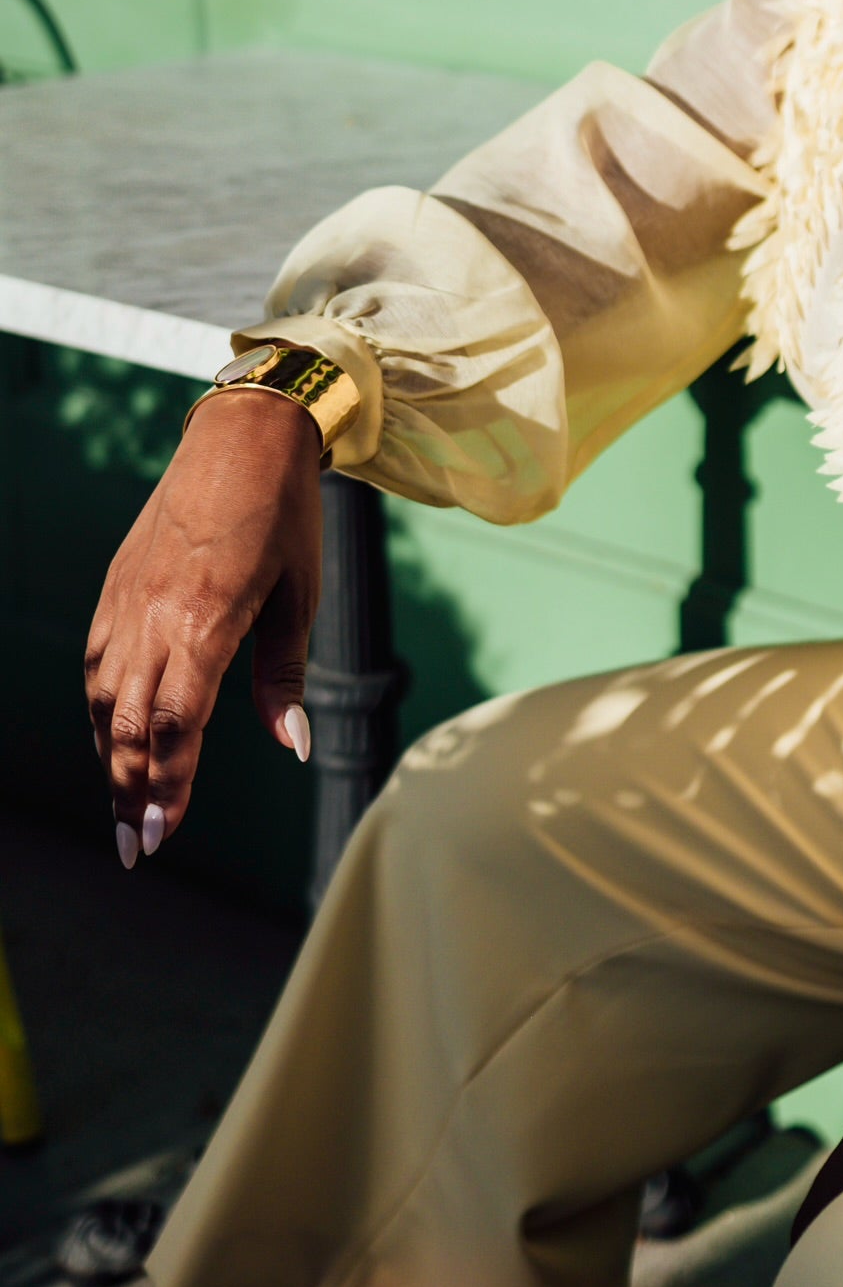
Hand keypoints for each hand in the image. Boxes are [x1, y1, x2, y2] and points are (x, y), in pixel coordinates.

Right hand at [83, 393, 322, 865]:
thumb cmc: (283, 516)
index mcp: (204, 621)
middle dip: (131, 793)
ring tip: (125, 810)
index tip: (163, 834)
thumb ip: (284, 676)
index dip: (167, 786)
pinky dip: (103, 712)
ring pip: (107, 701)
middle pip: (131, 726)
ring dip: (113, 760)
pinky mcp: (117, 590)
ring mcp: (128, 603)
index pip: (176, 725)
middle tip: (138, 848)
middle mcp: (154, 617)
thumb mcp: (300, 597)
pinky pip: (99, 665)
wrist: (241, 439)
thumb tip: (290, 747)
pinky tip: (114, 740)